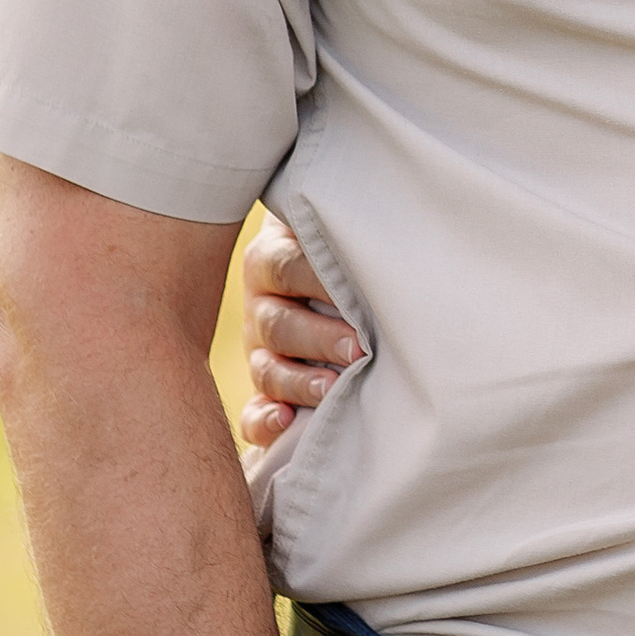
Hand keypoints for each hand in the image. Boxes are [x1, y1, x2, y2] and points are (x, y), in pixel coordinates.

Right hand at [239, 215, 364, 451]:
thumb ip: (344, 228)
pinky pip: (251, 414)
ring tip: (332, 389)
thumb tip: (383, 213)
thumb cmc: (342, 249)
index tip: (356, 296)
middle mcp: (261, 308)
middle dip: (320, 338)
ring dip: (299, 382)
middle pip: (279, 325)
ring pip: (267, 370)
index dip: (318, 281)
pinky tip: (285, 422)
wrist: (327, 276)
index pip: (286, 267)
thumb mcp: (336, 230)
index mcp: (270, 261)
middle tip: (359, 347)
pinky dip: (264, 422)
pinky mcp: (264, 391)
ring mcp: (259, 352)